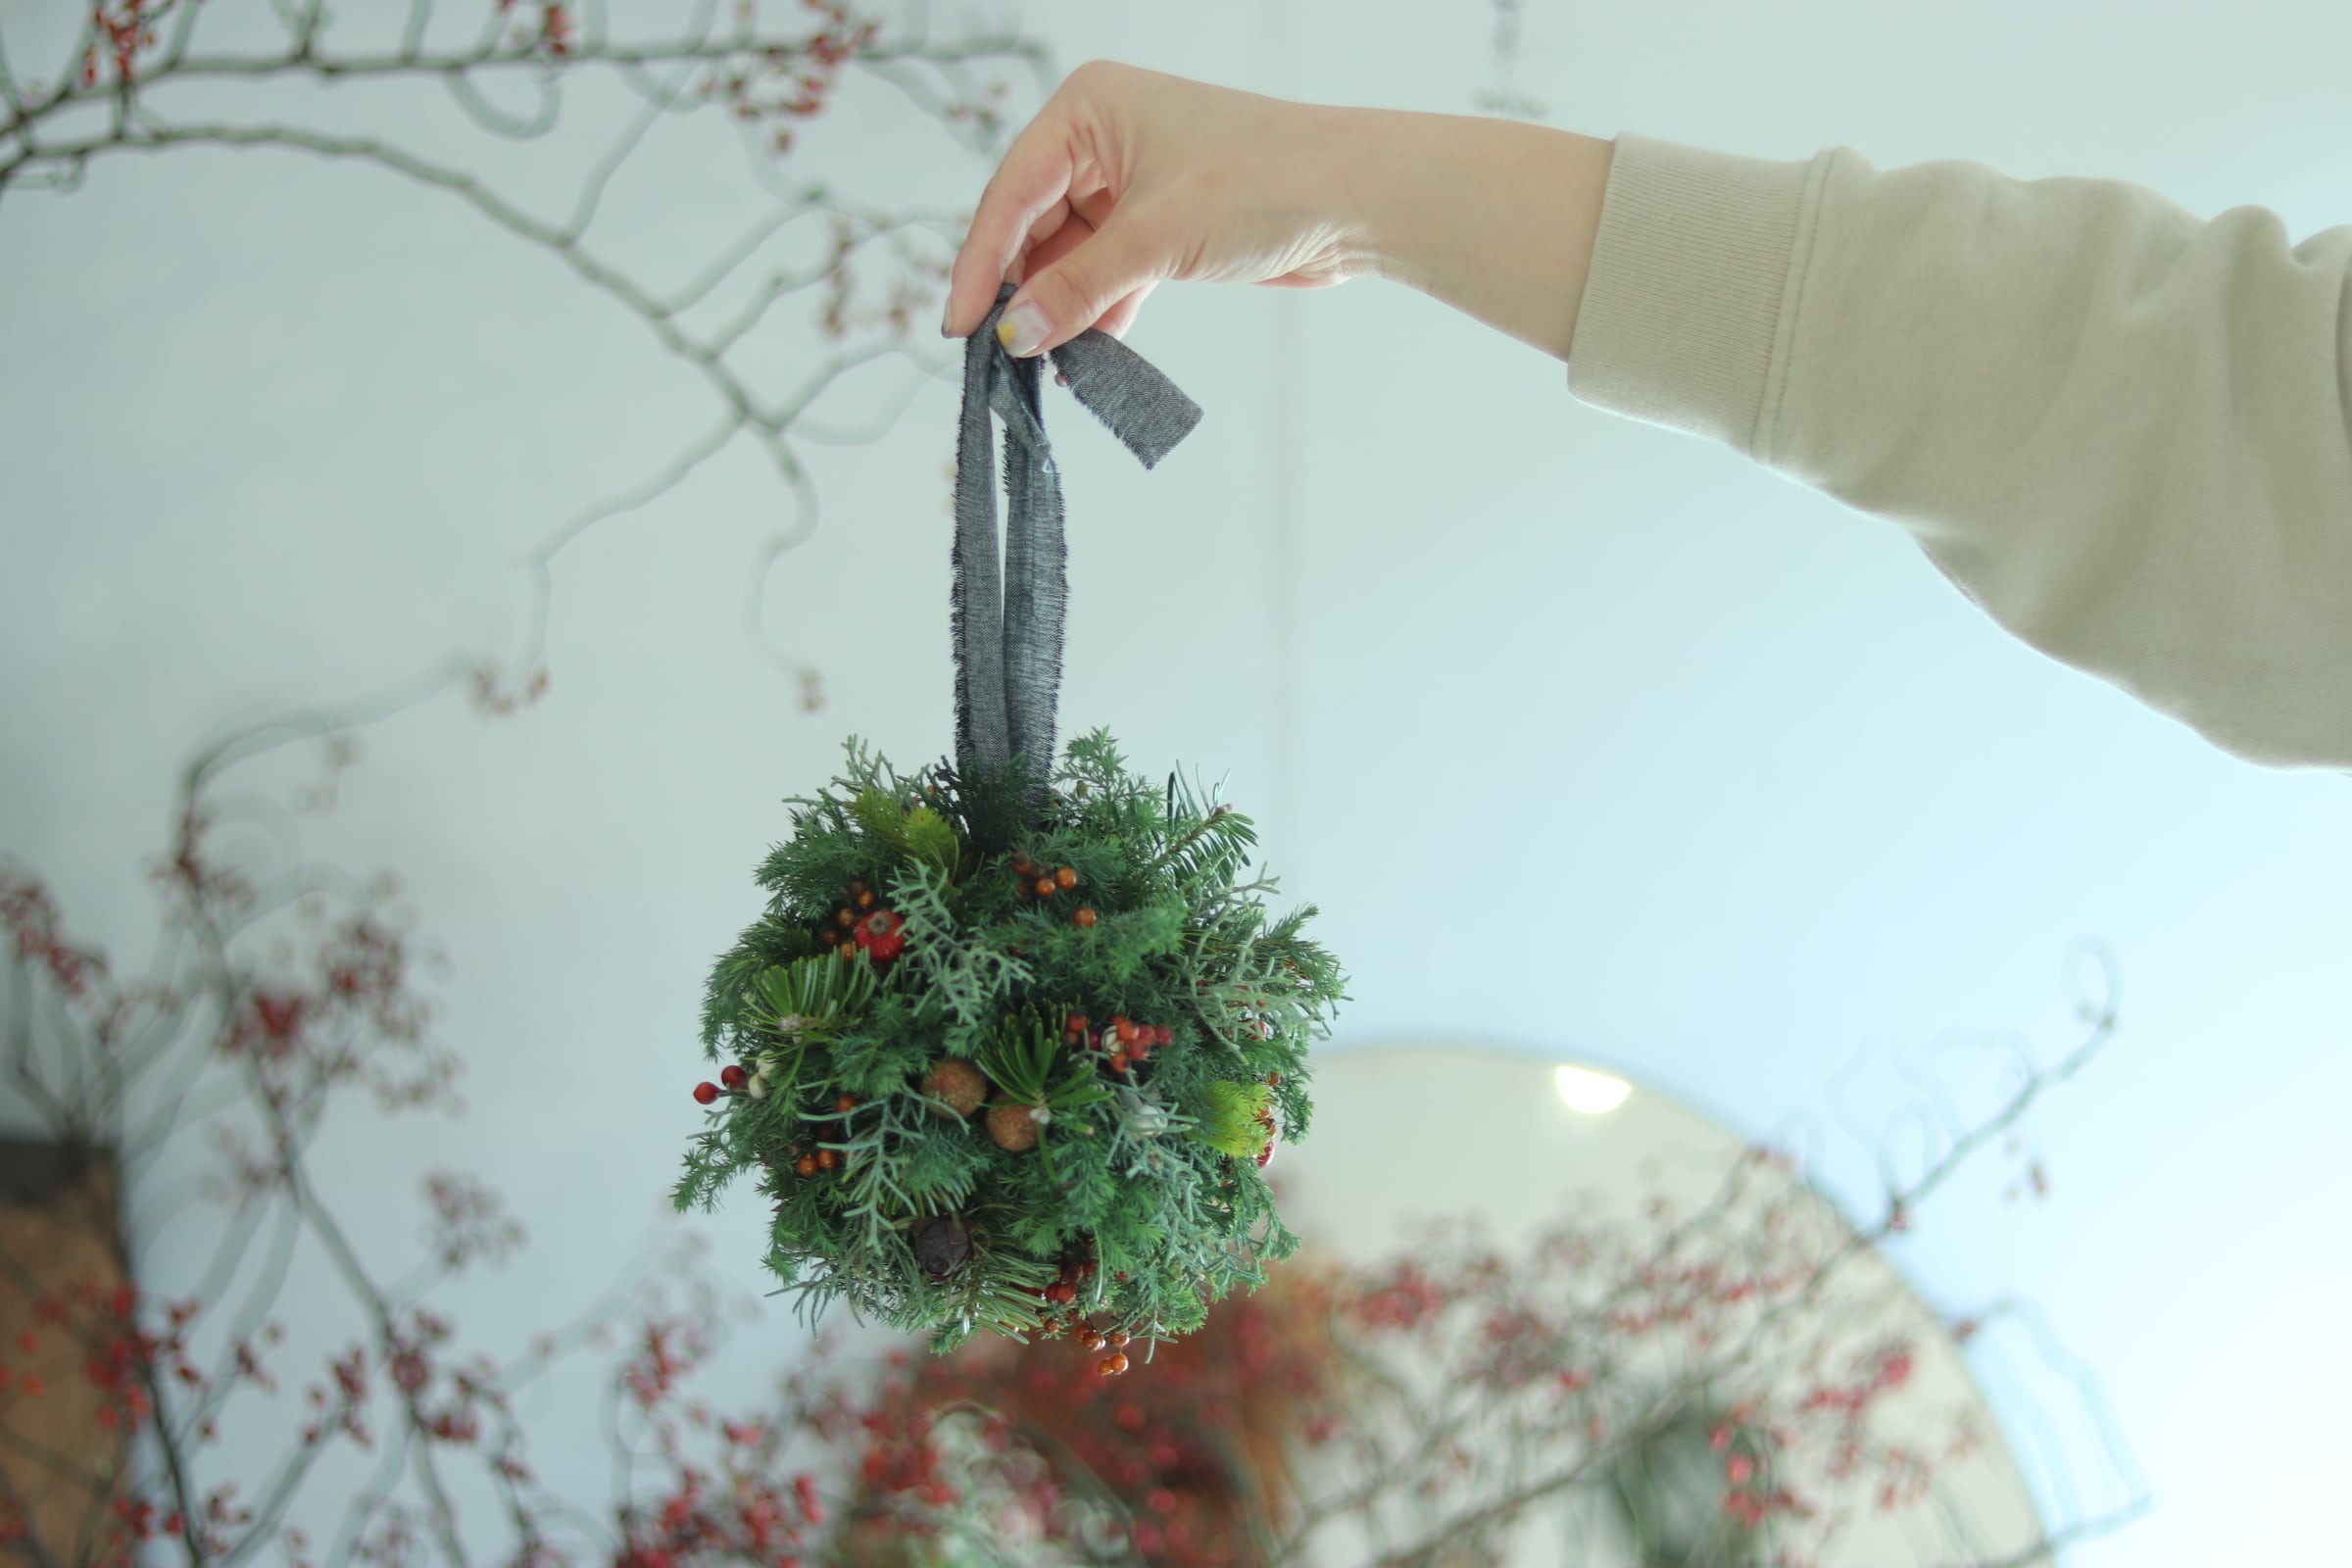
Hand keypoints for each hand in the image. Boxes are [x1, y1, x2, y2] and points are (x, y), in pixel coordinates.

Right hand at [940, 61, 1373, 356]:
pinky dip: (1098, 313)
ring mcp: (1131, 184)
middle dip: (1022, 291)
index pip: (1012, 191)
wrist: (1355, 198)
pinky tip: (1088, 356)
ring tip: (1047, 365)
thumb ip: (1077, 289)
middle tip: (1002, 355)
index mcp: (1087, 109)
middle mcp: (1102, 139)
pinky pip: (1107, 275)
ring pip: (1070, 257)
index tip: (960, 324)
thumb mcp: (1154, 238)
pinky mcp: (1161, 227)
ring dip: (1061, 310)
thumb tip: (1015, 335)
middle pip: (1034, 225)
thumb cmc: (1262, 182)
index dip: (981, 262)